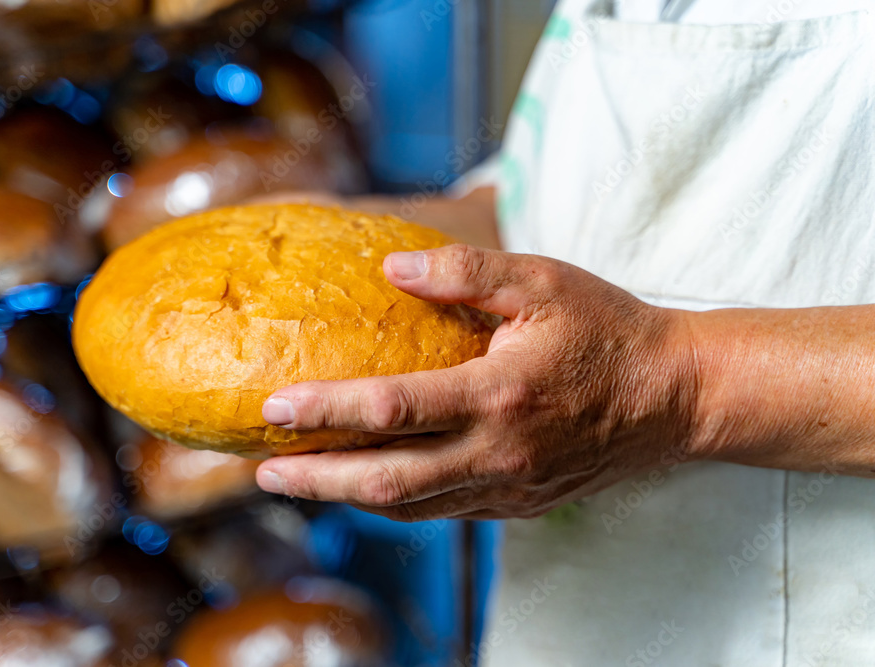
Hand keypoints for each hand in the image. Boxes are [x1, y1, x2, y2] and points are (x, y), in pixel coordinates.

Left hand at [255, 245, 699, 520]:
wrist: (677, 397)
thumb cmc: (610, 331)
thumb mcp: (542, 282)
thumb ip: (464, 271)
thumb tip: (390, 267)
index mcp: (498, 394)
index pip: (391, 410)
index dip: (325, 412)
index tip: (272, 408)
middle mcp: (497, 452)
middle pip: (386, 480)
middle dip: (317, 481)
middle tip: (261, 472)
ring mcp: (509, 486)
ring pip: (411, 506)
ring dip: (348, 497)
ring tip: (300, 483)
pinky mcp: (518, 503)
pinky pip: (444, 511)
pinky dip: (396, 501)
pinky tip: (366, 486)